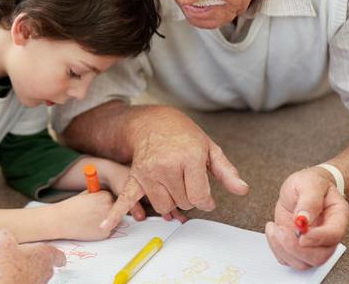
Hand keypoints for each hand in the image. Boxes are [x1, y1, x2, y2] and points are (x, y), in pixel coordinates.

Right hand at [0, 229, 65, 283]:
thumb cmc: (8, 272)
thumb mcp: (4, 243)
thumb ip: (5, 234)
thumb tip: (4, 234)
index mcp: (44, 256)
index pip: (57, 255)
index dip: (53, 252)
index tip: (53, 253)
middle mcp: (41, 272)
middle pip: (26, 260)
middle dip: (4, 256)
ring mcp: (32, 283)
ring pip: (12, 271)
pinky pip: (7, 281)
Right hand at [54, 190, 116, 239]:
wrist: (61, 220)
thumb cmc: (72, 206)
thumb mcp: (87, 194)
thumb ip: (99, 195)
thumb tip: (110, 198)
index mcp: (105, 196)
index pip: (112, 198)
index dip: (103, 201)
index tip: (95, 204)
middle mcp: (110, 208)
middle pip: (115, 209)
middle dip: (107, 211)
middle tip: (93, 213)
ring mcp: (109, 222)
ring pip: (113, 221)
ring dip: (106, 220)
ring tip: (90, 219)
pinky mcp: (105, 234)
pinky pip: (107, 230)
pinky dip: (101, 229)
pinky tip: (89, 227)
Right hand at [102, 108, 248, 229]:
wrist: (153, 122)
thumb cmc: (184, 136)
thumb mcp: (210, 149)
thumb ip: (226, 171)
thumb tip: (242, 190)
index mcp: (189, 158)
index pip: (200, 197)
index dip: (206, 200)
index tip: (206, 196)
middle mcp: (167, 165)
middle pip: (182, 203)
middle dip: (188, 197)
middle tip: (187, 182)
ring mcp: (148, 172)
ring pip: (163, 206)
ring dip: (170, 202)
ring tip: (173, 187)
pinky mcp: (135, 177)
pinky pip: (125, 198)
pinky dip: (115, 213)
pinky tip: (106, 225)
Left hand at [265, 167, 348, 269]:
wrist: (303, 188)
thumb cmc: (310, 184)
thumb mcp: (309, 183)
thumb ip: (309, 200)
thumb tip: (303, 220)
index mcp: (338, 218)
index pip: (333, 235)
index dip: (317, 238)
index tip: (300, 233)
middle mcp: (327, 237)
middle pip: (319, 257)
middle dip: (295, 248)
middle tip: (280, 229)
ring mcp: (313, 245)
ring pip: (303, 263)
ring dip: (283, 249)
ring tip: (274, 227)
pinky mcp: (297, 247)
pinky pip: (287, 260)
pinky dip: (276, 248)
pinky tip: (273, 229)